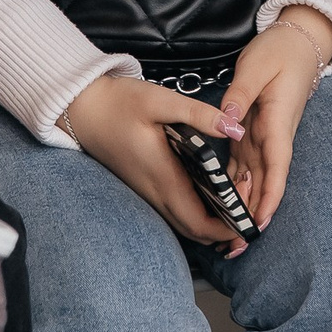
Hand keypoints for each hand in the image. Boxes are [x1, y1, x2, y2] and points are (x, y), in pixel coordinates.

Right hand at [64, 74, 249, 254]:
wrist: (82, 109)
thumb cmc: (119, 103)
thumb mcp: (161, 101)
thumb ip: (200, 115)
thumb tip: (235, 128)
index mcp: (162, 178)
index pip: (199, 223)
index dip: (227, 228)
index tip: (249, 218)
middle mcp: (154, 193)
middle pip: (195, 230)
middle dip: (225, 228)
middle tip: (248, 203)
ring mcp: (147, 193)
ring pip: (184, 222)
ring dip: (211, 221)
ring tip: (236, 197)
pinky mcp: (144, 186)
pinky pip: (174, 210)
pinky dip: (197, 210)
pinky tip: (212, 189)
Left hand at [220, 6, 331, 231]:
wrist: (298, 39)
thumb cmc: (280, 51)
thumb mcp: (256, 67)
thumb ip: (240, 94)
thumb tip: (227, 120)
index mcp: (277, 122)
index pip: (276, 166)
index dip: (270, 196)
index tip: (261, 222)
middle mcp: (274, 136)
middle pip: (266, 183)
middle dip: (254, 216)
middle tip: (235, 247)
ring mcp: (265, 137)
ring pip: (255, 180)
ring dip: (245, 209)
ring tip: (227, 238)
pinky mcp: (255, 134)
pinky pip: (246, 167)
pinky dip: (237, 189)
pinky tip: (223, 206)